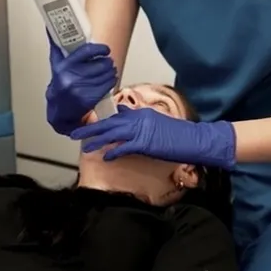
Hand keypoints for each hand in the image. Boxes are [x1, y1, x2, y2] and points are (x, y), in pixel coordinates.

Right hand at [45, 38, 115, 135]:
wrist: (59, 109)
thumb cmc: (59, 84)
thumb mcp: (56, 64)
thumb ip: (56, 46)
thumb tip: (49, 26)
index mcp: (63, 66)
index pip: (86, 51)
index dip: (99, 49)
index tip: (105, 49)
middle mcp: (70, 78)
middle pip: (100, 64)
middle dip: (107, 61)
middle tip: (107, 60)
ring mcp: (80, 89)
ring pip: (106, 74)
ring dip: (111, 70)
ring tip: (109, 69)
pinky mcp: (89, 99)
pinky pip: (108, 85)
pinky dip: (111, 80)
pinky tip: (109, 79)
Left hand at [70, 107, 236, 169]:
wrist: (194, 139)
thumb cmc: (179, 135)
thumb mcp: (158, 125)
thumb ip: (143, 124)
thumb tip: (130, 128)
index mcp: (142, 113)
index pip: (117, 113)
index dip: (102, 118)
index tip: (90, 120)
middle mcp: (139, 118)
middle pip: (110, 122)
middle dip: (92, 127)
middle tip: (76, 131)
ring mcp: (141, 130)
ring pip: (112, 133)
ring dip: (97, 139)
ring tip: (84, 145)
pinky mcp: (144, 143)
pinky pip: (123, 147)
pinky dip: (113, 151)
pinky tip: (104, 157)